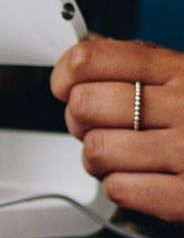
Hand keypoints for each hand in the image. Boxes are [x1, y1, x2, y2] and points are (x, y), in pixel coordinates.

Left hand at [51, 37, 183, 221]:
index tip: (66, 88)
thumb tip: (83, 49)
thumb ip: (134, 64)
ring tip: (124, 159)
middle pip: (85, 104)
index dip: (65, 75)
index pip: (92, 58)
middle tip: (100, 129)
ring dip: (99, 161)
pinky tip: (144, 180)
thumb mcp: (182, 79)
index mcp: (179, 70)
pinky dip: (122, 188)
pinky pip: (120, 187)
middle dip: (80, 122)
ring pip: (97, 149)